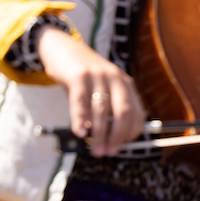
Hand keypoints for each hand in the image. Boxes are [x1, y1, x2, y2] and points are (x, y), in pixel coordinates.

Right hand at [38, 26, 145, 156]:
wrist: (63, 48)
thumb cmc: (83, 76)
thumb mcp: (101, 88)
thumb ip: (107, 110)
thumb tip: (108, 141)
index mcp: (124, 83)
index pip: (136, 112)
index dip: (130, 133)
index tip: (120, 147)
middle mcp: (114, 77)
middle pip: (123, 112)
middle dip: (117, 136)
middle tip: (108, 152)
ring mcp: (97, 75)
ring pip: (102, 110)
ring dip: (99, 134)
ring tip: (94, 149)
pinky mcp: (78, 75)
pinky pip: (81, 101)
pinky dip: (80, 119)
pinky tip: (80, 132)